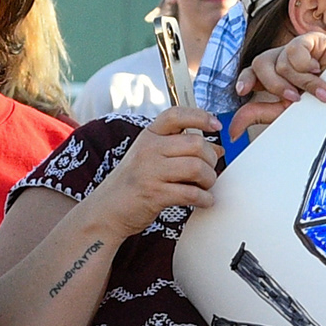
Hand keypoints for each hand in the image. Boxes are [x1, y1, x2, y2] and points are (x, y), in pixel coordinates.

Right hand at [94, 104, 221, 234]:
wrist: (107, 210)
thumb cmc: (134, 183)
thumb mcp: (152, 158)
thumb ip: (181, 150)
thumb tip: (218, 149)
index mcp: (149, 136)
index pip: (176, 115)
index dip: (200, 117)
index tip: (216, 126)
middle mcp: (148, 149)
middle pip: (195, 144)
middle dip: (211, 159)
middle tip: (210, 171)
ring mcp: (150, 171)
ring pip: (197, 168)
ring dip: (209, 179)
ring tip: (206, 187)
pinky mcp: (154, 194)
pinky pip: (191, 193)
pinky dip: (205, 199)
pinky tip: (204, 201)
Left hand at [228, 31, 325, 138]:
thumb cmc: (324, 107)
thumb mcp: (288, 113)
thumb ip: (259, 115)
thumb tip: (231, 129)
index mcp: (274, 77)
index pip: (251, 73)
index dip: (245, 79)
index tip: (243, 92)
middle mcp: (283, 61)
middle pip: (260, 64)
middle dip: (275, 85)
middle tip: (294, 99)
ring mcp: (297, 49)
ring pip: (279, 61)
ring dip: (299, 81)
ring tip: (318, 91)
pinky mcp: (313, 40)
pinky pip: (295, 50)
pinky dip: (306, 66)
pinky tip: (321, 71)